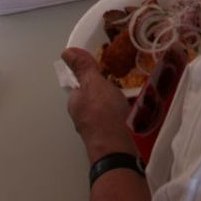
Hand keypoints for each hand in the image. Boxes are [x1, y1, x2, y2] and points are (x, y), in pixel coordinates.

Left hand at [60, 48, 136, 163]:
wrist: (116, 147)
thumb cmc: (103, 114)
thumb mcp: (93, 83)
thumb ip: (83, 67)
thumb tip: (67, 52)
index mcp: (75, 102)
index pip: (80, 85)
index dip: (91, 77)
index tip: (104, 72)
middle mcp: (81, 117)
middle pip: (93, 99)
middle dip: (105, 92)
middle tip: (120, 84)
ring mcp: (95, 129)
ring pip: (104, 111)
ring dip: (115, 104)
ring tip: (130, 97)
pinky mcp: (109, 137)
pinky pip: (115, 121)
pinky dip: (122, 115)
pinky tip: (133, 113)